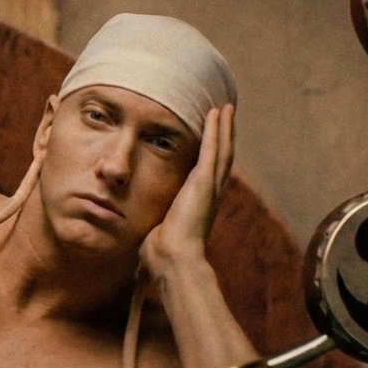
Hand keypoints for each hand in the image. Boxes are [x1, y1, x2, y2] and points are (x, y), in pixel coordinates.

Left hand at [141, 104, 233, 276]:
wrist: (173, 259)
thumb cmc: (162, 253)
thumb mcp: (158, 232)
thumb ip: (155, 227)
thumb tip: (141, 236)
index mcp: (199, 203)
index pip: (209, 172)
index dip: (213, 155)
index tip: (212, 140)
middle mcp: (210, 192)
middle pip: (222, 156)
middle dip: (224, 135)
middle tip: (226, 115)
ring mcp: (210, 186)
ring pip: (222, 149)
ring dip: (224, 127)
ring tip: (226, 108)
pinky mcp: (205, 181)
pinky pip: (213, 149)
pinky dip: (217, 129)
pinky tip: (217, 113)